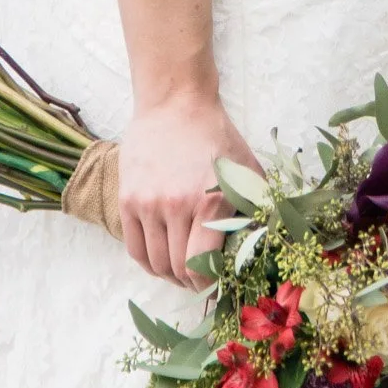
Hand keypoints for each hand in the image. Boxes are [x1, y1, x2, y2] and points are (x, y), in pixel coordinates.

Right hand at [113, 93, 260, 285]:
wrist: (175, 103)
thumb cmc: (217, 138)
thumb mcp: (248, 171)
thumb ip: (256, 210)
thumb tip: (260, 251)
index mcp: (209, 202)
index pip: (201, 266)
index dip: (209, 284)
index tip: (217, 284)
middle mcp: (175, 206)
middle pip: (178, 269)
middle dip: (192, 281)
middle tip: (201, 279)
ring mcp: (147, 203)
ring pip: (155, 263)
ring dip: (170, 274)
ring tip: (181, 270)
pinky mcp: (127, 200)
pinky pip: (134, 248)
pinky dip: (148, 262)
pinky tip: (161, 259)